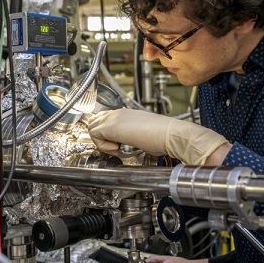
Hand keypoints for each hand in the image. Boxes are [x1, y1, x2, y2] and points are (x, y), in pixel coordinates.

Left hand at [88, 109, 230, 164]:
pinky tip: (119, 149)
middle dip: (100, 137)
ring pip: (91, 127)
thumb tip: (127, 143)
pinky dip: (104, 146)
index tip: (116, 146)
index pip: (103, 119)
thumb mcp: (143, 134)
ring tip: (118, 149)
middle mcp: (118, 113)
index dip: (104, 134)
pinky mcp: (112, 127)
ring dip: (101, 142)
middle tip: (115, 148)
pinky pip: (95, 135)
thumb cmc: (163, 137)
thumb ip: (131, 135)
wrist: (171, 134)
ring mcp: (115, 118)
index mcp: (126, 114)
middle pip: (94, 121)